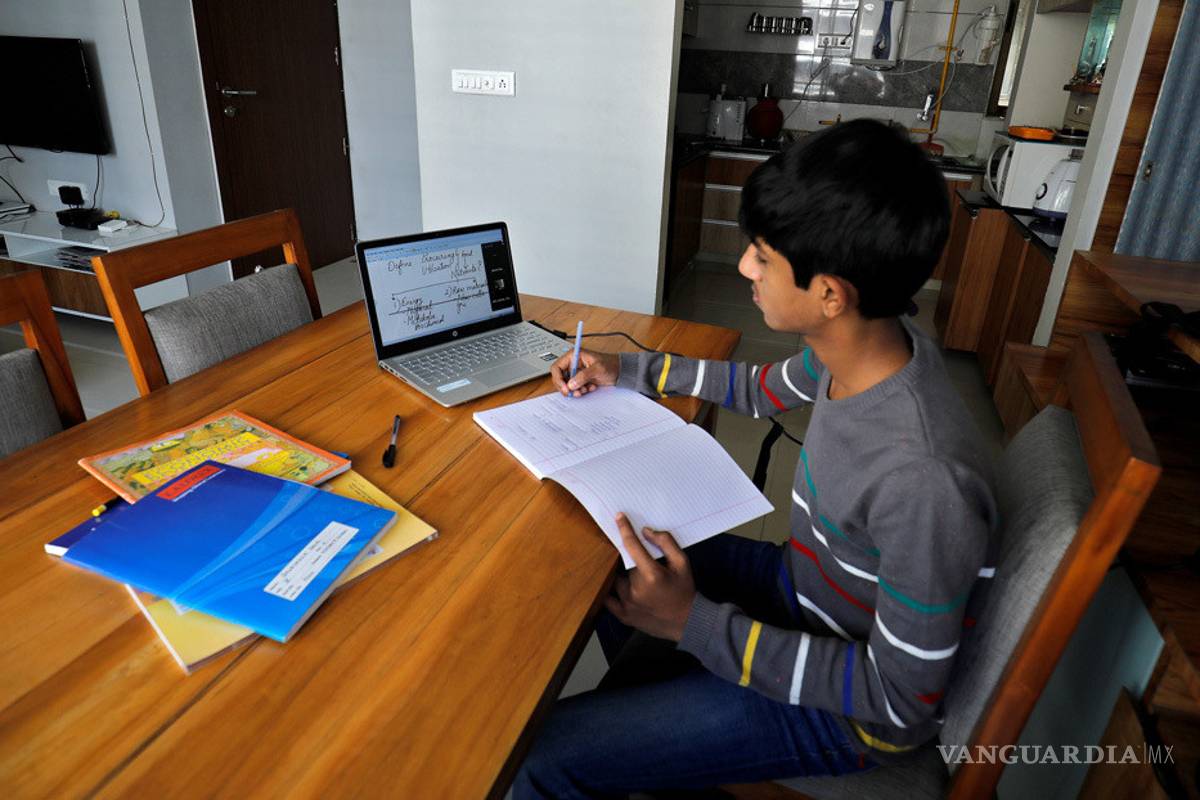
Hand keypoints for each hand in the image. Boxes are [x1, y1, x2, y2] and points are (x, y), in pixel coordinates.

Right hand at [550, 349, 618, 396]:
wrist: (620, 371)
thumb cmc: (610, 365)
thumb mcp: (597, 369)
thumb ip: (583, 376)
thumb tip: (571, 384)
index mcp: (573, 356)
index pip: (557, 367)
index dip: (558, 379)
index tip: (565, 388)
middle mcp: (573, 364)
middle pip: (559, 378)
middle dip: (567, 387)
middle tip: (575, 393)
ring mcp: (576, 372)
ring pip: (567, 385)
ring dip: (575, 390)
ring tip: (586, 389)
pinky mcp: (580, 380)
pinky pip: (574, 388)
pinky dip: (581, 391)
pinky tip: (591, 387)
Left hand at [604, 513, 695, 641]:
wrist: (687, 622)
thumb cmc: (684, 590)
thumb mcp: (683, 564)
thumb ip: (666, 544)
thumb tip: (646, 531)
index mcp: (652, 575)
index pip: (632, 546)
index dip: (625, 529)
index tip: (618, 517)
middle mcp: (636, 589)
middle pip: (624, 565)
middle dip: (632, 561)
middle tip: (643, 566)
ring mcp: (628, 604)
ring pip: (617, 580)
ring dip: (624, 577)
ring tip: (640, 582)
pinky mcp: (623, 616)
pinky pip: (608, 599)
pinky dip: (612, 592)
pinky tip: (621, 589)